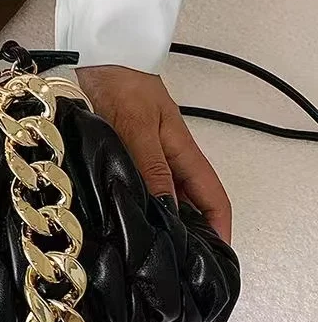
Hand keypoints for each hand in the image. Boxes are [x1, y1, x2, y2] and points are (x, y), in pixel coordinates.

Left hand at [75, 65, 231, 242]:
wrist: (102, 58)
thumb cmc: (124, 85)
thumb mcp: (138, 128)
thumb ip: (151, 167)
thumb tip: (167, 208)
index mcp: (182, 152)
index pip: (213, 197)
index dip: (219, 228)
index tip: (214, 257)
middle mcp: (169, 158)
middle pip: (190, 203)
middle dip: (191, 233)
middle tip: (177, 263)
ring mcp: (148, 157)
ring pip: (163, 197)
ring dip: (162, 220)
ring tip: (151, 249)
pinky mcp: (127, 154)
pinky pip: (140, 185)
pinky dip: (138, 204)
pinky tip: (125, 218)